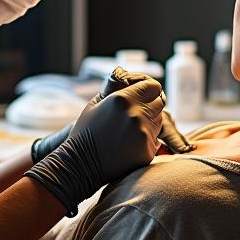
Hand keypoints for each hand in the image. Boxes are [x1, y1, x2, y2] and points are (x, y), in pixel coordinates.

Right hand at [30, 67, 194, 162]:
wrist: (81, 165)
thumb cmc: (85, 133)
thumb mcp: (95, 104)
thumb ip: (113, 88)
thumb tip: (125, 74)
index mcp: (122, 99)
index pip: (153, 87)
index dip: (149, 90)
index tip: (145, 95)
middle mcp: (135, 114)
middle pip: (159, 103)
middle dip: (151, 105)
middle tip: (138, 113)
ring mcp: (143, 134)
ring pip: (159, 121)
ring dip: (150, 122)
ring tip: (130, 130)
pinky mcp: (147, 151)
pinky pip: (155, 140)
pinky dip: (147, 141)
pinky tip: (129, 145)